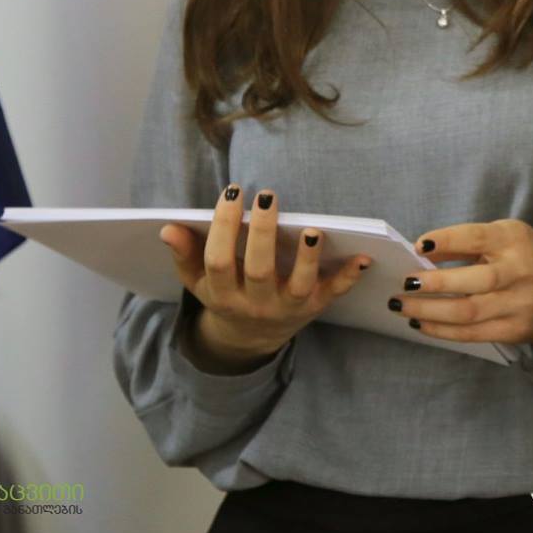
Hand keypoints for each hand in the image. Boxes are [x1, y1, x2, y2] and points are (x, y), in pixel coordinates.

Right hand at [160, 185, 370, 369]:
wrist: (251, 339)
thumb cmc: (225, 296)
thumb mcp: (199, 282)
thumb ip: (186, 256)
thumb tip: (168, 228)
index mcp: (224, 295)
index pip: (219, 261)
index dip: (222, 228)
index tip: (231, 193)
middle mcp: (255, 304)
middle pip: (259, 270)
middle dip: (262, 233)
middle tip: (266, 196)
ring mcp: (287, 307)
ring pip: (298, 285)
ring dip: (308, 259)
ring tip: (312, 229)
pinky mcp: (315, 307)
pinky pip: (334, 293)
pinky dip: (350, 276)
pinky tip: (364, 257)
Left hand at [392, 220, 532, 344]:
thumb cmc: (521, 256)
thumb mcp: (500, 236)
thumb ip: (463, 243)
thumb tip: (421, 253)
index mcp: (514, 240)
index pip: (476, 238)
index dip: (446, 240)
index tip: (418, 246)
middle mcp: (520, 272)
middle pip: (472, 281)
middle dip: (433, 284)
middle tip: (404, 285)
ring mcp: (520, 304)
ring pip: (468, 312)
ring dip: (429, 311)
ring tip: (402, 306)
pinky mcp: (516, 330)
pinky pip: (473, 334)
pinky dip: (442, 331)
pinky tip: (421, 324)